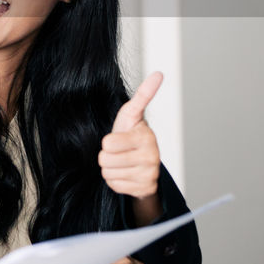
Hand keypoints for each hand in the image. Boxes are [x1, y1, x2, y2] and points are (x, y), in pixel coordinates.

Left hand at [100, 71, 162, 222]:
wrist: (143, 164)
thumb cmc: (132, 135)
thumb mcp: (132, 115)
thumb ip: (143, 95)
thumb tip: (158, 74)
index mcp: (146, 137)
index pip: (108, 143)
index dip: (108, 142)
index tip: (119, 139)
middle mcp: (151, 157)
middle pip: (105, 160)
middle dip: (107, 156)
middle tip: (119, 152)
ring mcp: (149, 175)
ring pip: (108, 174)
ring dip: (111, 169)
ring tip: (123, 162)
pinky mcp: (144, 189)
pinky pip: (114, 186)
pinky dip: (116, 181)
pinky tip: (126, 174)